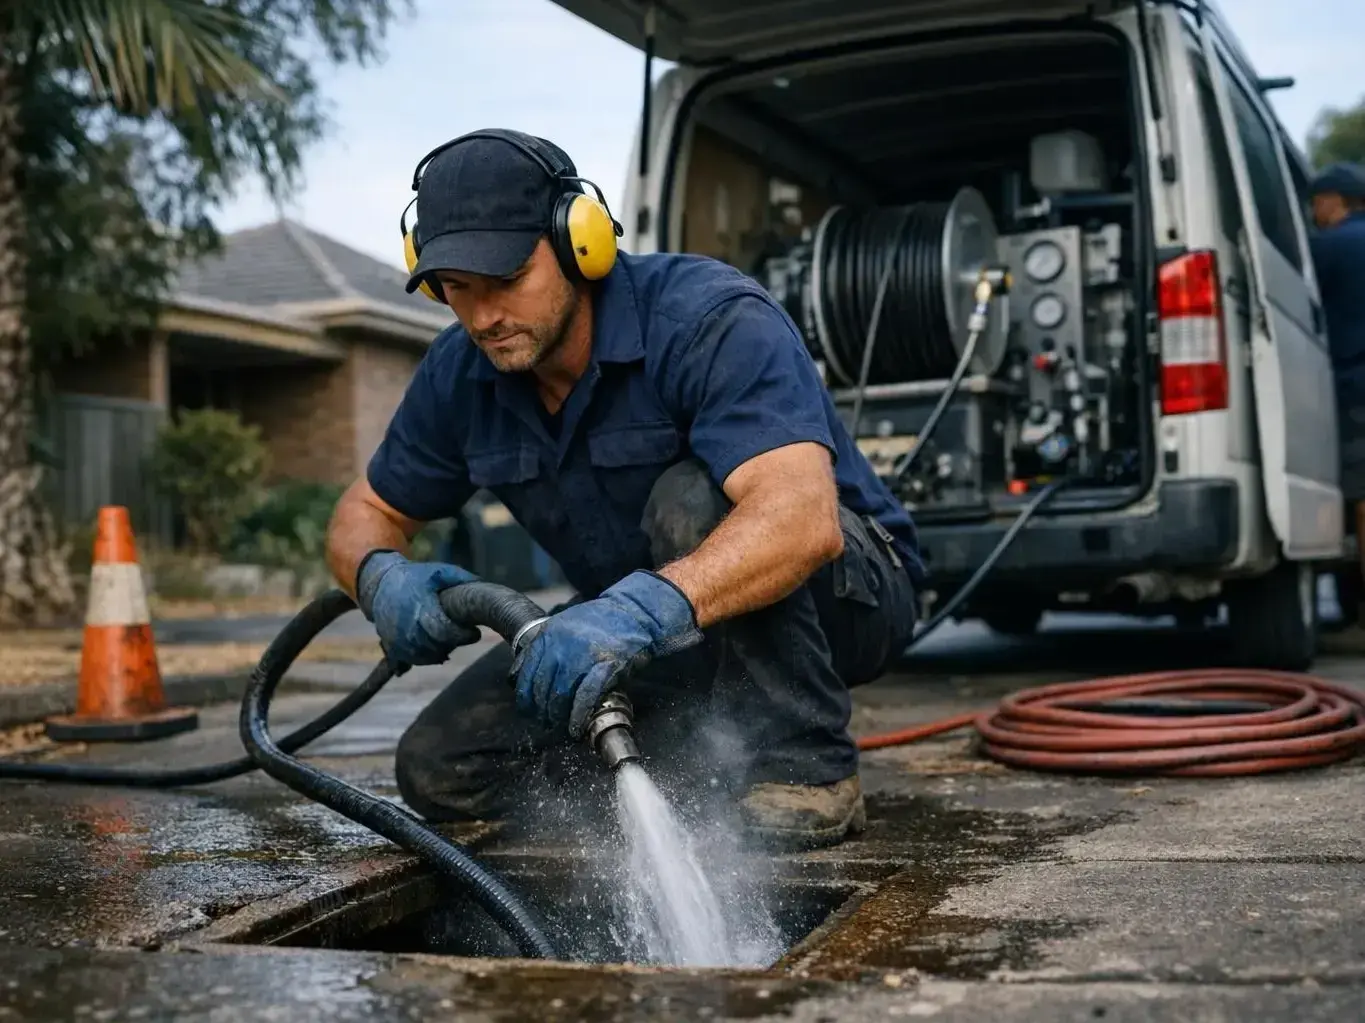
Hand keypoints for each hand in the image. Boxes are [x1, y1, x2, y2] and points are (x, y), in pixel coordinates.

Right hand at [356, 550, 481, 668]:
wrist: (380, 585)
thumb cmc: (415, 577)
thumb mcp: (438, 571)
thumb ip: (460, 578)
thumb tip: (483, 585)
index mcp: (420, 605)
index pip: (444, 630)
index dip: (463, 635)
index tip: (475, 632)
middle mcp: (406, 624)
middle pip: (436, 645)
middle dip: (454, 642)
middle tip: (463, 634)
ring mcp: (397, 638)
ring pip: (426, 656)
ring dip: (442, 651)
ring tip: (449, 638)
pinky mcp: (392, 647)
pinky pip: (413, 661)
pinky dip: (427, 657)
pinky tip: (435, 645)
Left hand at [511, 570, 703, 737]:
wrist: (632, 614)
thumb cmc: (598, 623)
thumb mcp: (562, 625)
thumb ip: (542, 648)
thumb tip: (518, 674)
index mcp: (548, 635)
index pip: (526, 674)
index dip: (525, 698)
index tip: (528, 711)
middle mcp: (561, 645)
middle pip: (542, 687)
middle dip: (543, 710)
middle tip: (547, 722)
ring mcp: (582, 655)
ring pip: (560, 694)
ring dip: (559, 716)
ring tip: (562, 726)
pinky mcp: (604, 666)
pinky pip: (585, 697)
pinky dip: (578, 715)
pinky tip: (576, 727)